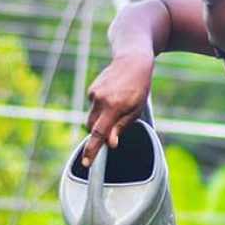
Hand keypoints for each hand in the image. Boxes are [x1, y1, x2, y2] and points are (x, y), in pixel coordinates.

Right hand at [82, 53, 154, 167]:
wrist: (132, 62)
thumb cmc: (138, 88)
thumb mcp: (135, 110)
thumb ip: (121, 127)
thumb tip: (110, 143)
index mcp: (113, 107)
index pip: (99, 133)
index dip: (92, 150)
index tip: (86, 162)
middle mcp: (100, 100)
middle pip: (92, 128)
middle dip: (99, 134)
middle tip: (113, 131)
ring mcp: (93, 94)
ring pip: (92, 117)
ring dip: (101, 120)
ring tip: (118, 108)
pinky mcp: (91, 89)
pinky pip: (93, 107)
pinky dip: (101, 109)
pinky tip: (113, 99)